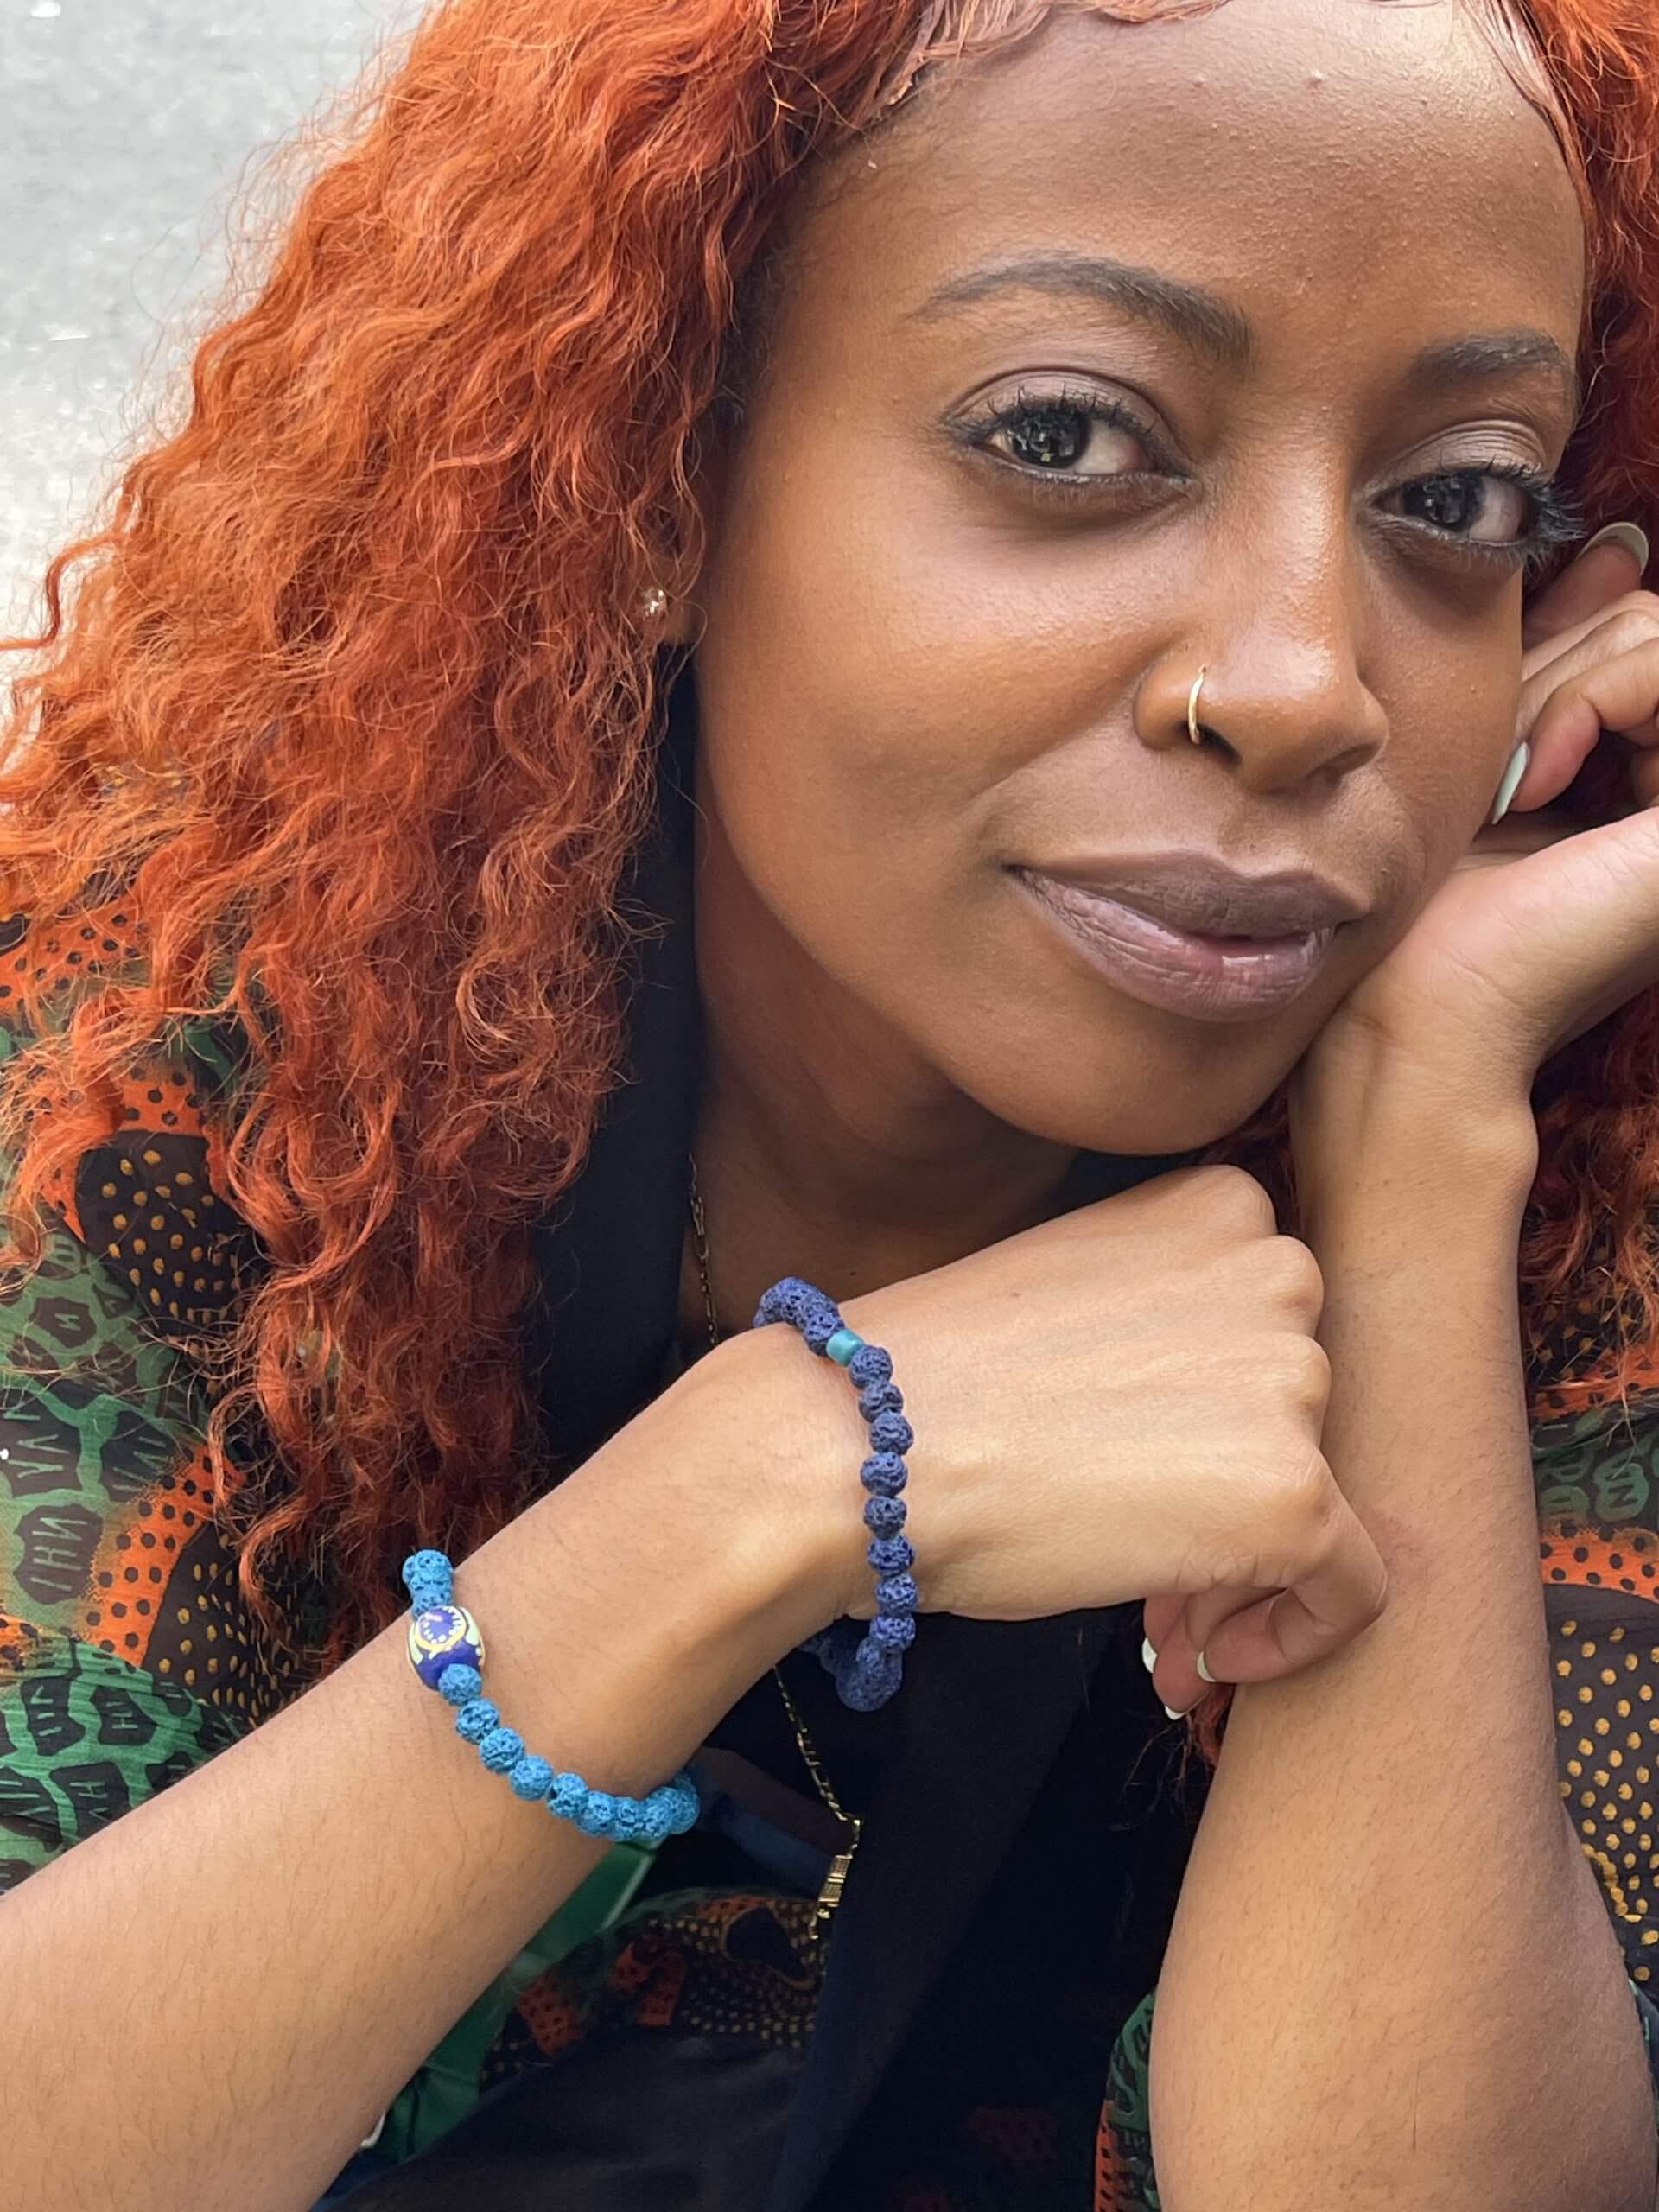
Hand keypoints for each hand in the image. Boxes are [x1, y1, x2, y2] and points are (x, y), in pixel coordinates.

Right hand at [808, 1166, 1389, 1693]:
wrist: (854, 1448)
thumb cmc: (930, 1380)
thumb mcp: (1073, 1294)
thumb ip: (1168, 1324)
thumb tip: (1223, 1435)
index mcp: (1218, 1204)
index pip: (1272, 1325)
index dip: (1216, 1415)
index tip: (1149, 1475)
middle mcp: (1277, 1269)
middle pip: (1304, 1412)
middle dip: (1230, 1496)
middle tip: (1152, 1570)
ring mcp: (1293, 1379)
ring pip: (1322, 1499)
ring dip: (1244, 1569)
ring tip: (1154, 1622)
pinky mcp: (1295, 1493)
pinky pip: (1352, 1591)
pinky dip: (1295, 1639)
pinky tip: (1200, 1657)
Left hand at [1310, 527, 1658, 1109]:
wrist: (1426, 1008)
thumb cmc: (1434, 906)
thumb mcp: (1503, 751)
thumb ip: (1564, 661)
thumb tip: (1618, 554)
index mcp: (1653, 784)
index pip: (1630, 635)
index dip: (1554, 658)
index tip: (1509, 754)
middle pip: (1642, 621)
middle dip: (1551, 673)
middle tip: (1505, 775)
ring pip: (1652, 632)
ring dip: (1562, 693)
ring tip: (1521, 785)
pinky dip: (1590, 702)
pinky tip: (1540, 785)